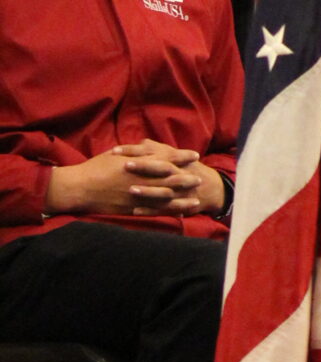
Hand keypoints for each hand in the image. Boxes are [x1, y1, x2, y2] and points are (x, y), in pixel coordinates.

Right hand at [45, 142, 223, 217]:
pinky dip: (167, 212)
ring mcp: (136, 196)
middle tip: (200, 178)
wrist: (79, 187)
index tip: (195, 155)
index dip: (181, 157)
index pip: (165, 158)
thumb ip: (135, 152)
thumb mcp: (117, 153)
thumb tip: (149, 147)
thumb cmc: (96, 167)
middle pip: (169, 179)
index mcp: (137, 163)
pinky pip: (153, 212)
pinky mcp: (131, 208)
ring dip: (181, 198)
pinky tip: (178, 214)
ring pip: (164, 198)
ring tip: (195, 199)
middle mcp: (140, 179)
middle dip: (186, 178)